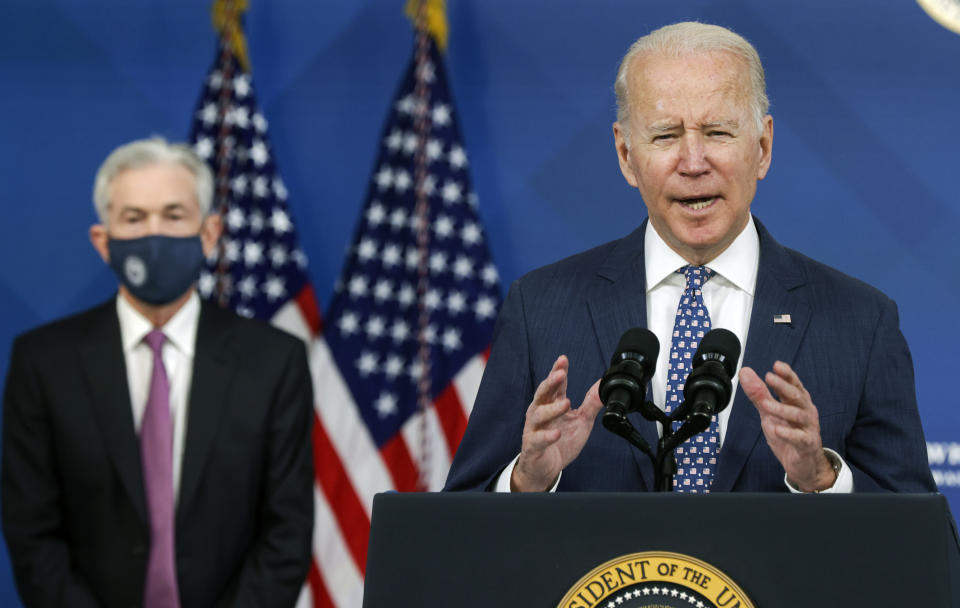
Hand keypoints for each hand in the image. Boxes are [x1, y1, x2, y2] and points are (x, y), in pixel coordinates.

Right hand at [511, 355, 603, 491]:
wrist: (545, 468)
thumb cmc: (560, 441)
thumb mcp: (582, 421)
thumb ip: (591, 404)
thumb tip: (603, 386)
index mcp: (552, 404)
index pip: (555, 385)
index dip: (558, 371)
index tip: (563, 359)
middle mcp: (540, 413)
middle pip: (543, 393)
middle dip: (551, 382)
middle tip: (560, 373)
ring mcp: (534, 429)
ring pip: (538, 414)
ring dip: (552, 408)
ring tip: (565, 403)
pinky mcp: (532, 446)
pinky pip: (537, 439)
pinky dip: (546, 436)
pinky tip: (556, 433)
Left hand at [739, 361, 836, 491]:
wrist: (803, 464)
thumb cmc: (789, 434)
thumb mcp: (769, 413)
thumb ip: (758, 394)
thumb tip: (745, 372)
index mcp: (797, 402)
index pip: (794, 384)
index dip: (787, 374)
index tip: (776, 365)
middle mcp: (806, 411)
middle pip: (797, 396)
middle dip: (783, 386)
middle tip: (769, 378)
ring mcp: (808, 428)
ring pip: (798, 415)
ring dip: (781, 409)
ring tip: (766, 404)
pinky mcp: (807, 444)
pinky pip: (799, 438)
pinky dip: (788, 434)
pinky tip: (776, 430)